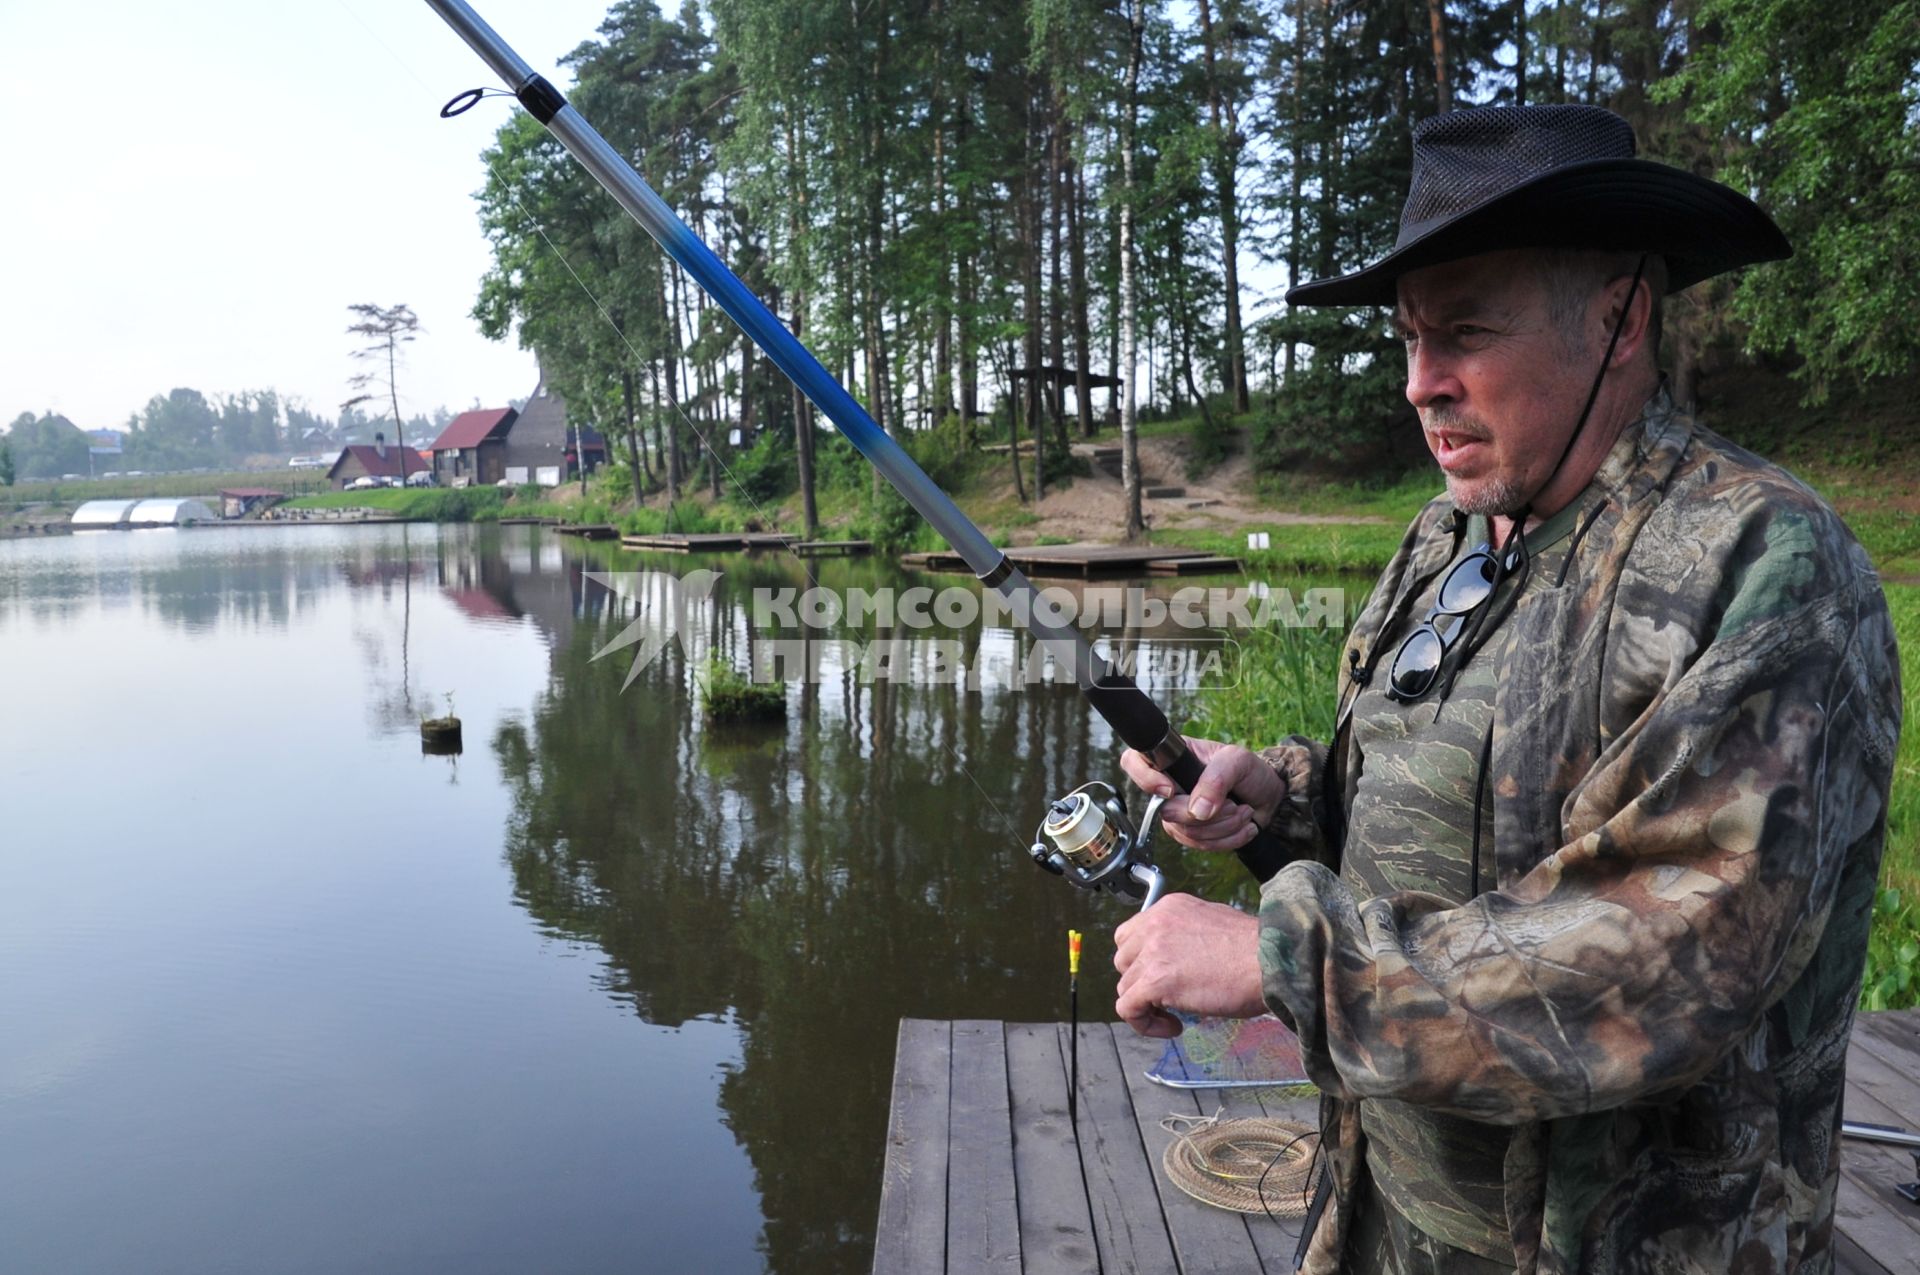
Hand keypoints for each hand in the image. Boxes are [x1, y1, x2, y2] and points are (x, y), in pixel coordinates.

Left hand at [1113, 893, 1265, 1037]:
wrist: (1271, 961)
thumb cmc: (1255, 950)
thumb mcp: (1213, 924)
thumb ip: (1186, 936)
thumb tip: (1178, 960)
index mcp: (1169, 908)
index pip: (1132, 935)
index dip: (1143, 960)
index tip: (1165, 977)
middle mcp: (1155, 924)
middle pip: (1123, 960)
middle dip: (1141, 981)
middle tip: (1170, 997)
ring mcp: (1152, 952)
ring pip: (1125, 986)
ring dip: (1146, 1005)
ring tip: (1176, 1016)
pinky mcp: (1154, 981)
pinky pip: (1128, 1009)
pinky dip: (1144, 1024)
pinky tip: (1174, 1027)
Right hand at [1119, 738, 1284, 852]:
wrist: (1269, 797)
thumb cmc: (1250, 771)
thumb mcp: (1237, 762)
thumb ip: (1216, 779)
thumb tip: (1197, 810)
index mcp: (1173, 759)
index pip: (1134, 762)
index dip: (1145, 778)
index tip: (1171, 790)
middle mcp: (1169, 785)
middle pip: (1166, 811)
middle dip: (1207, 814)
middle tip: (1232, 803)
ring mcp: (1178, 812)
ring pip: (1186, 833)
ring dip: (1223, 827)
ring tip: (1243, 812)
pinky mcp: (1192, 834)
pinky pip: (1200, 846)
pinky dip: (1227, 839)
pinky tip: (1243, 826)